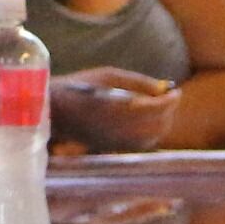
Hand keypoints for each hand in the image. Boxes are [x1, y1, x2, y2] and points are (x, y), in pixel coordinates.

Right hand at [50, 66, 178, 153]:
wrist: (50, 111)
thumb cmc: (78, 87)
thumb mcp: (107, 75)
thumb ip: (138, 81)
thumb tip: (165, 87)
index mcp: (119, 107)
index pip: (158, 107)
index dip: (171, 99)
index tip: (175, 90)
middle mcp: (120, 128)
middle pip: (160, 125)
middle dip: (168, 111)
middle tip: (168, 97)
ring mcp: (117, 141)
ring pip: (153, 137)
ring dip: (161, 123)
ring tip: (157, 108)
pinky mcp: (113, 148)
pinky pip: (141, 144)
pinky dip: (150, 133)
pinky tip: (145, 121)